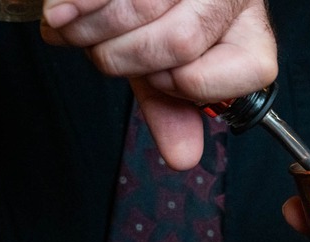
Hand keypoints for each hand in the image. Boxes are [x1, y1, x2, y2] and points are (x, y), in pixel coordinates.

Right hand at [40, 0, 276, 169]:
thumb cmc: (164, 24)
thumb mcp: (169, 70)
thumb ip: (173, 109)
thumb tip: (183, 157)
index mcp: (250, 38)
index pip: (227, 73)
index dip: (180, 84)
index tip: (158, 79)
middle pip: (181, 42)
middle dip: (125, 56)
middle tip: (102, 53)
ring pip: (147, 7)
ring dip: (93, 28)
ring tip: (70, 29)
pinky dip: (78, 4)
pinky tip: (59, 13)